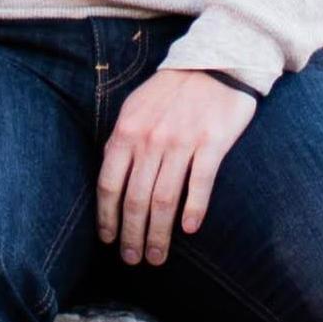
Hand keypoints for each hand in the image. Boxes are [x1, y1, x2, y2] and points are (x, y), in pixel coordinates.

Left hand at [97, 67, 258, 268]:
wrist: (215, 62)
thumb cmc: (172, 90)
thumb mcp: (136, 107)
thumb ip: (122, 140)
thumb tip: (110, 179)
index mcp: (127, 130)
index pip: (109, 184)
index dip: (107, 217)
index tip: (108, 240)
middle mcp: (151, 139)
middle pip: (135, 199)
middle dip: (131, 235)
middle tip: (133, 259)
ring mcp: (181, 141)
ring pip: (164, 199)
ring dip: (159, 233)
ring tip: (157, 255)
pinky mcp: (212, 142)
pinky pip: (199, 184)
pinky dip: (193, 210)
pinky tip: (189, 229)